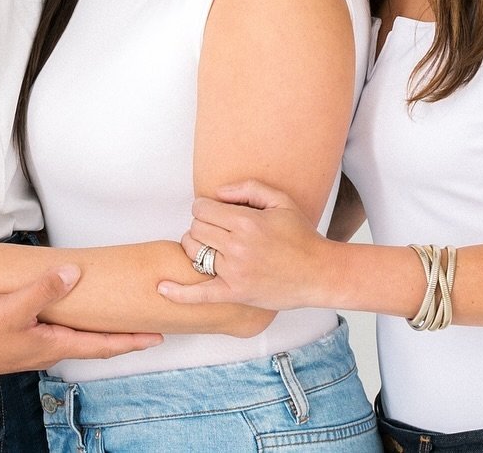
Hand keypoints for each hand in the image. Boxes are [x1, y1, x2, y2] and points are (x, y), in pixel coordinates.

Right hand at [0, 267, 161, 378]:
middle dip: (117, 335)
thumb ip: (44, 290)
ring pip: (71, 337)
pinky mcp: (15, 340)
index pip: (101, 346)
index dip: (131, 341)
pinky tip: (62, 310)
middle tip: (141, 324)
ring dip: (92, 329)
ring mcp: (30, 347)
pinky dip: (68, 323)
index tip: (156, 336)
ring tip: (109, 315)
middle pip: (91, 343)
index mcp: (52, 345)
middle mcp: (45, 350)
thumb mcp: (12, 307)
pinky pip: (52, 332)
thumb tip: (73, 274)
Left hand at [157, 179, 332, 310]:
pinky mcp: (236, 293)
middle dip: (201, 226)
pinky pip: (201, 294)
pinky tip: (162, 288)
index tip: (215, 213)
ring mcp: (235, 272)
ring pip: (193, 252)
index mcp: (246, 222)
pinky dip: (179, 293)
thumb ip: (247, 189)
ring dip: (195, 247)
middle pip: (195, 228)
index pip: (202, 208)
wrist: (320, 273)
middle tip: (216, 230)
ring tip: (209, 247)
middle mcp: (238, 246)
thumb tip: (216, 193)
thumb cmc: (301, 236)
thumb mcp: (280, 200)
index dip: (205, 208)